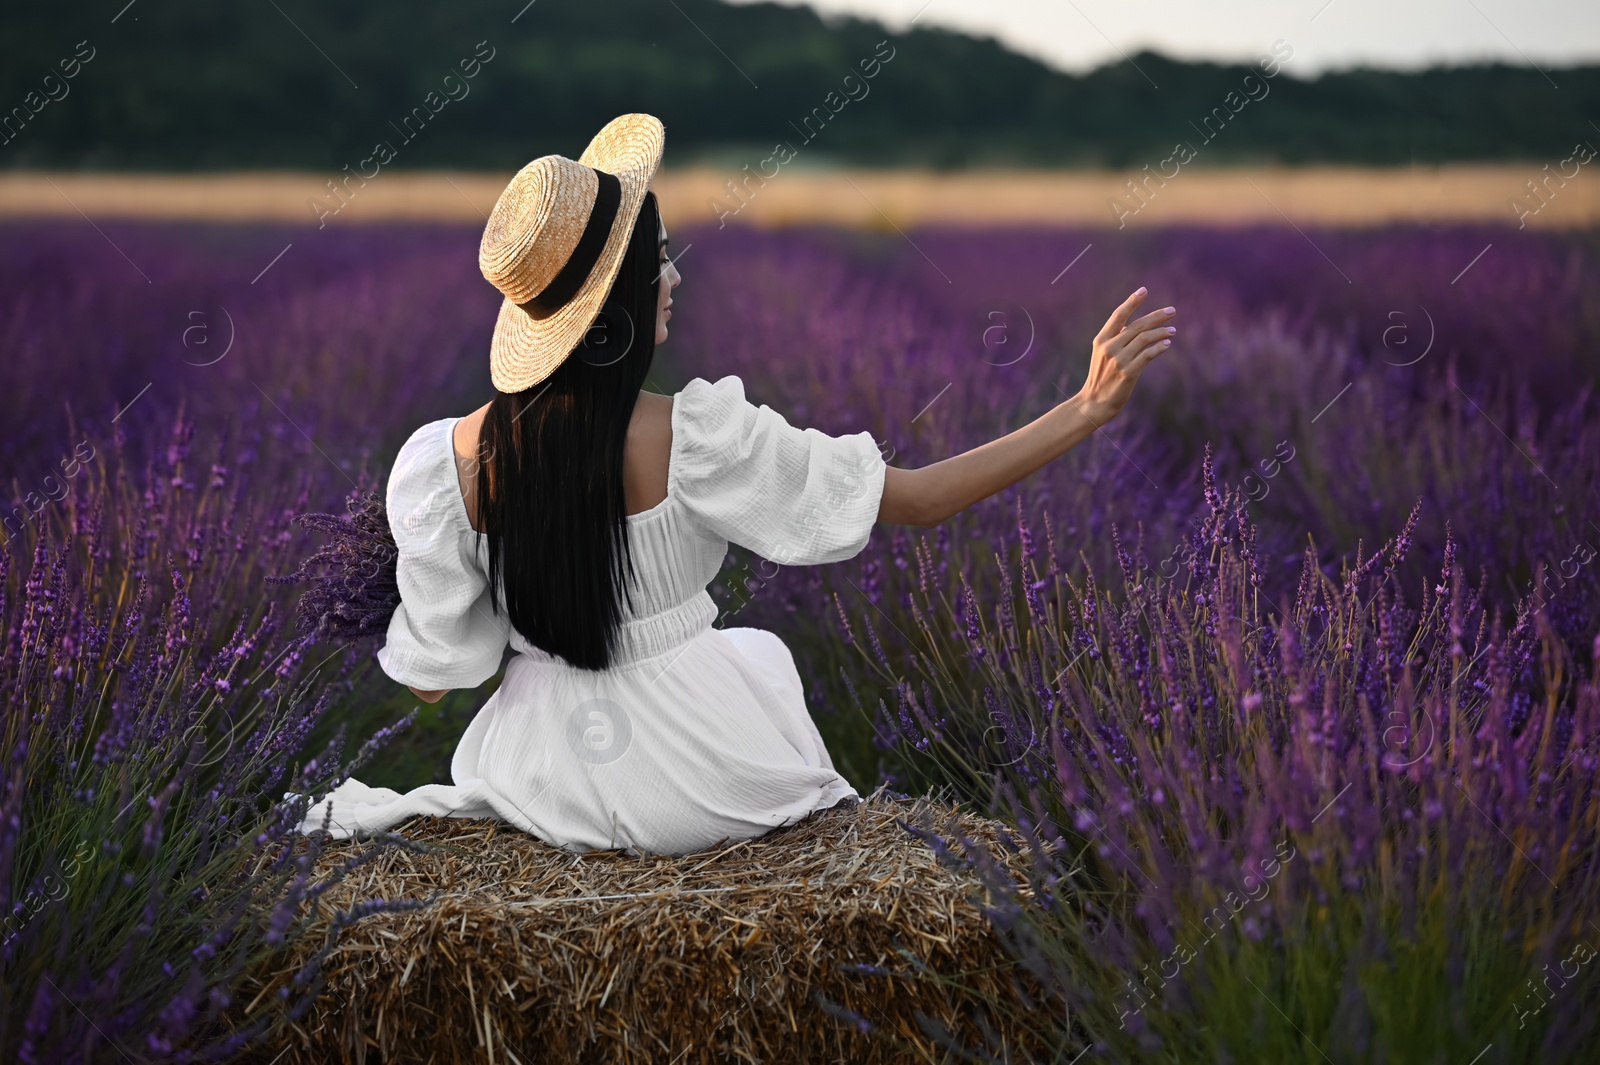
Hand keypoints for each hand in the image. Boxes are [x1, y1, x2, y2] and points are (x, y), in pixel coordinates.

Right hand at [1076, 287, 1175, 422]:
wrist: (1094, 403)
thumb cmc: (1101, 377)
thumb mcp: (1103, 354)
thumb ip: (1117, 339)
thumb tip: (1138, 325)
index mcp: (1101, 340)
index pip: (1118, 315)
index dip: (1132, 302)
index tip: (1144, 290)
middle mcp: (1109, 347)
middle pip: (1137, 325)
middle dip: (1156, 316)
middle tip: (1172, 311)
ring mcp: (1119, 360)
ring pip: (1145, 338)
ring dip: (1161, 332)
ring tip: (1172, 330)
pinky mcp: (1128, 373)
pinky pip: (1148, 355)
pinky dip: (1159, 347)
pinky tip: (1167, 344)